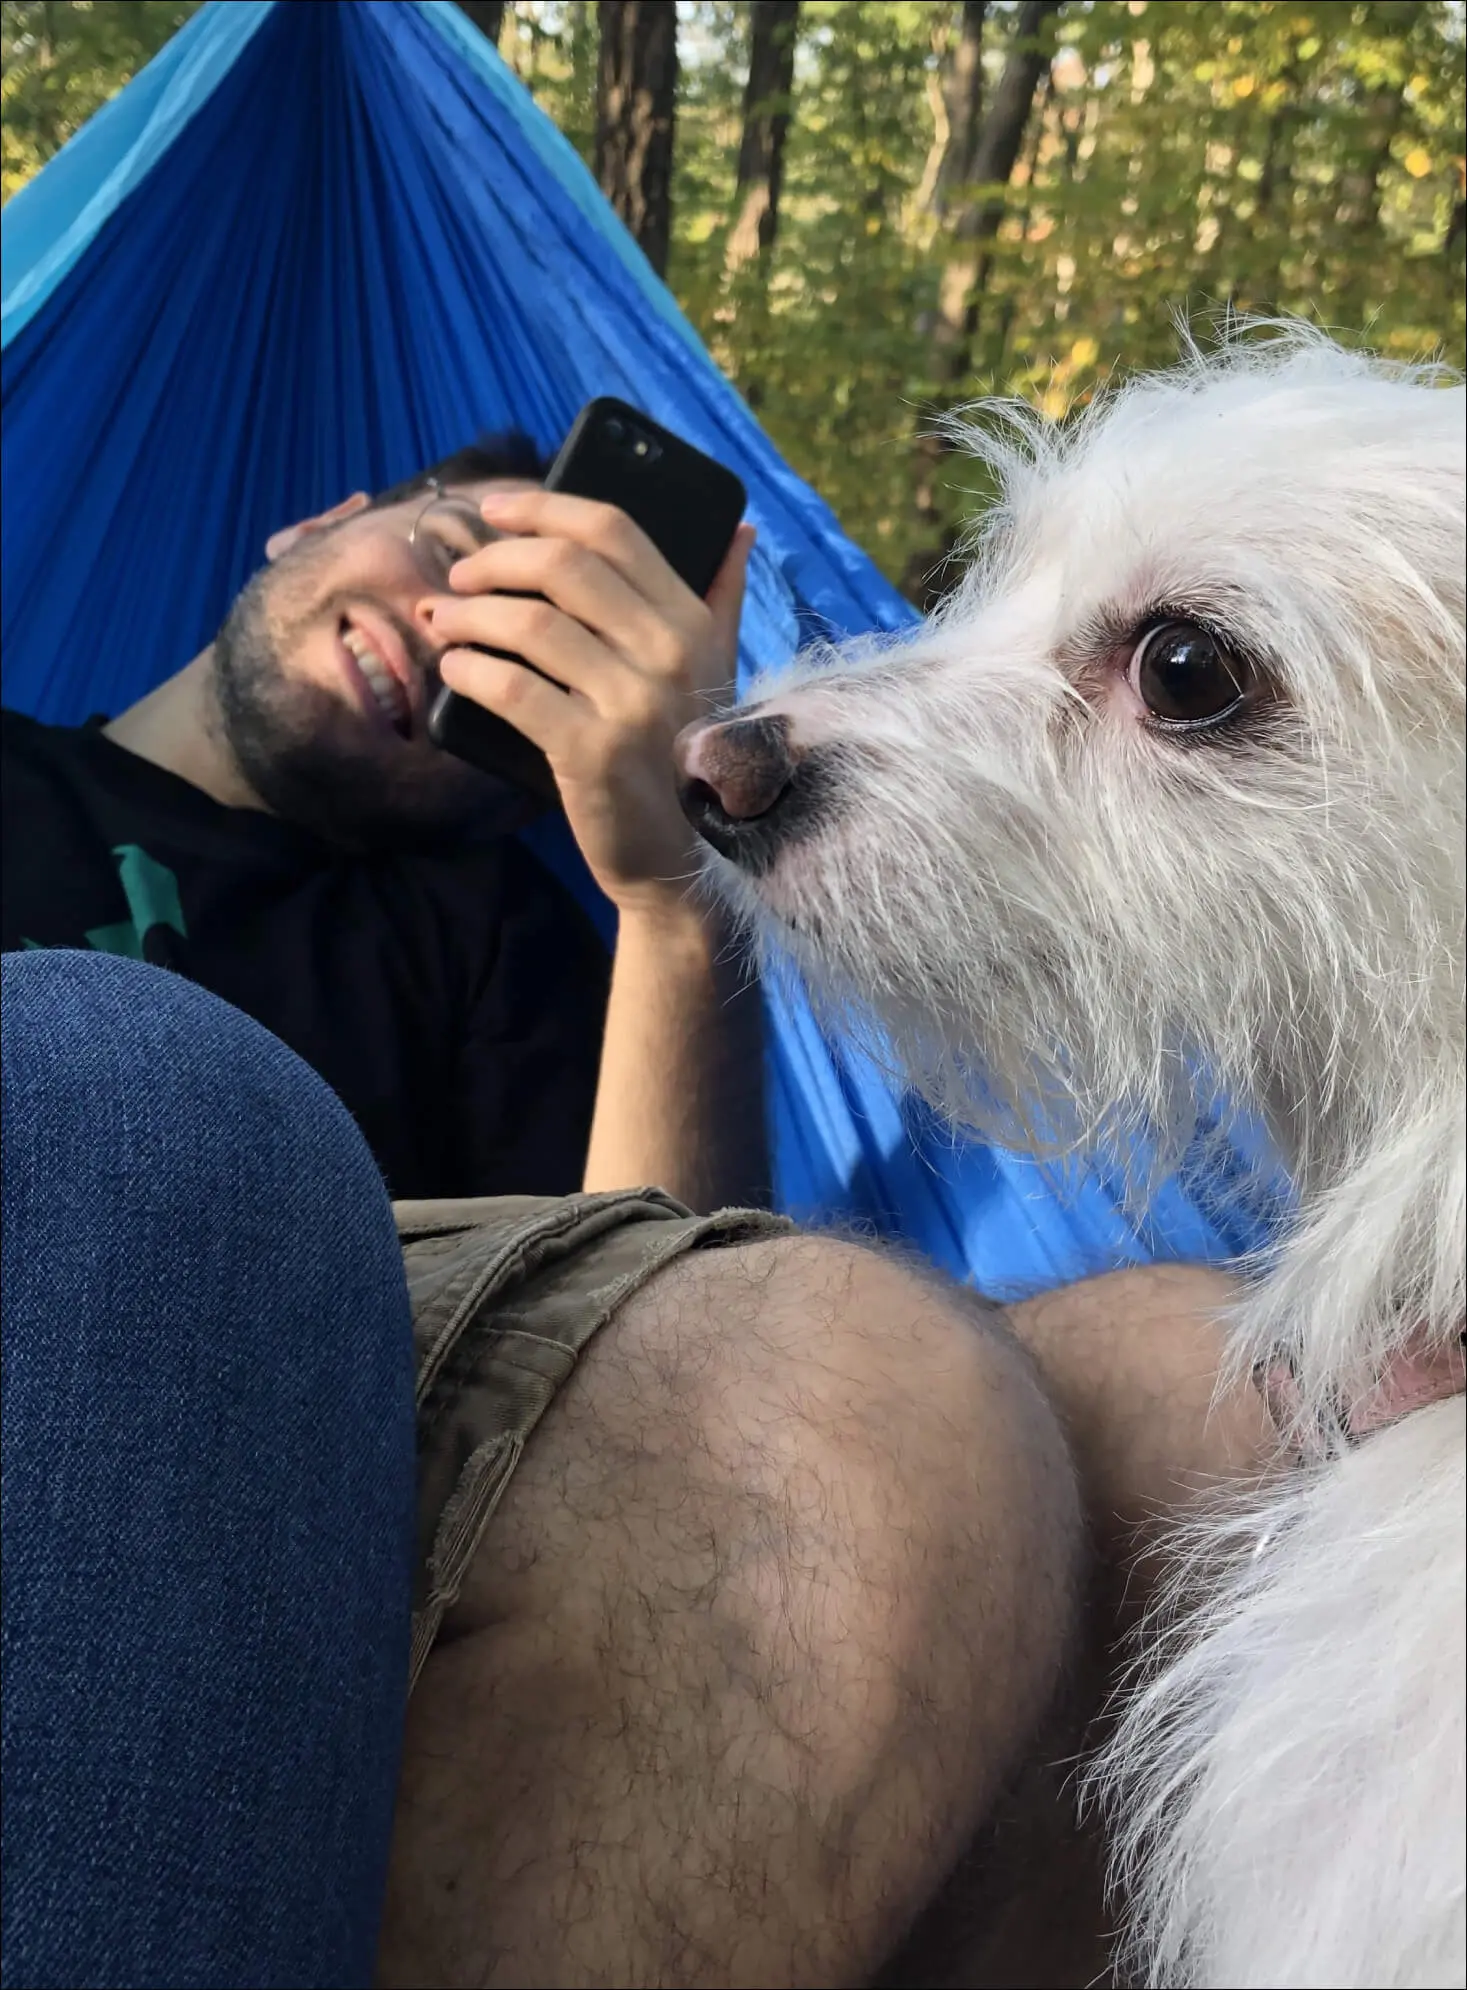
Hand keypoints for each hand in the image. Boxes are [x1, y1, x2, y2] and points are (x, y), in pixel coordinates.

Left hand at [421, 489, 753, 918]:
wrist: (679, 860)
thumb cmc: (683, 758)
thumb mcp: (715, 673)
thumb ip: (721, 599)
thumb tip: (736, 529)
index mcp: (692, 622)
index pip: (614, 532)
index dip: (545, 507)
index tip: (494, 509)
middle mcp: (669, 654)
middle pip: (564, 567)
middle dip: (496, 560)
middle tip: (460, 576)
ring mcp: (632, 703)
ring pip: (530, 625)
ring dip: (470, 614)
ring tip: (442, 620)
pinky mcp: (592, 751)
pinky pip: (512, 689)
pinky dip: (470, 671)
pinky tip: (454, 668)